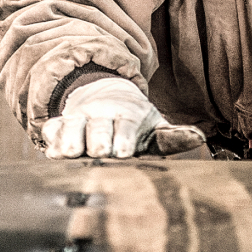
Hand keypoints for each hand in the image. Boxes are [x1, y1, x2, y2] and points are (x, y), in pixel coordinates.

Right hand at [41, 78, 205, 159]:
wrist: (106, 99)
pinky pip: (52, 129)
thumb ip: (173, 136)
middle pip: (98, 126)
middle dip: (97, 138)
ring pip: (72, 126)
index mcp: (129, 115)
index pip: (127, 125)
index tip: (123, 151)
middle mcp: (102, 114)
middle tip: (98, 151)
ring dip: (71, 138)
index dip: (124, 137)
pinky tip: (52, 152)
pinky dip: (51, 139)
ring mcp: (79, 117)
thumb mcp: (155, 128)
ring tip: (69, 153)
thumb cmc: (136, 124)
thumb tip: (199, 138)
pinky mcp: (61, 124)